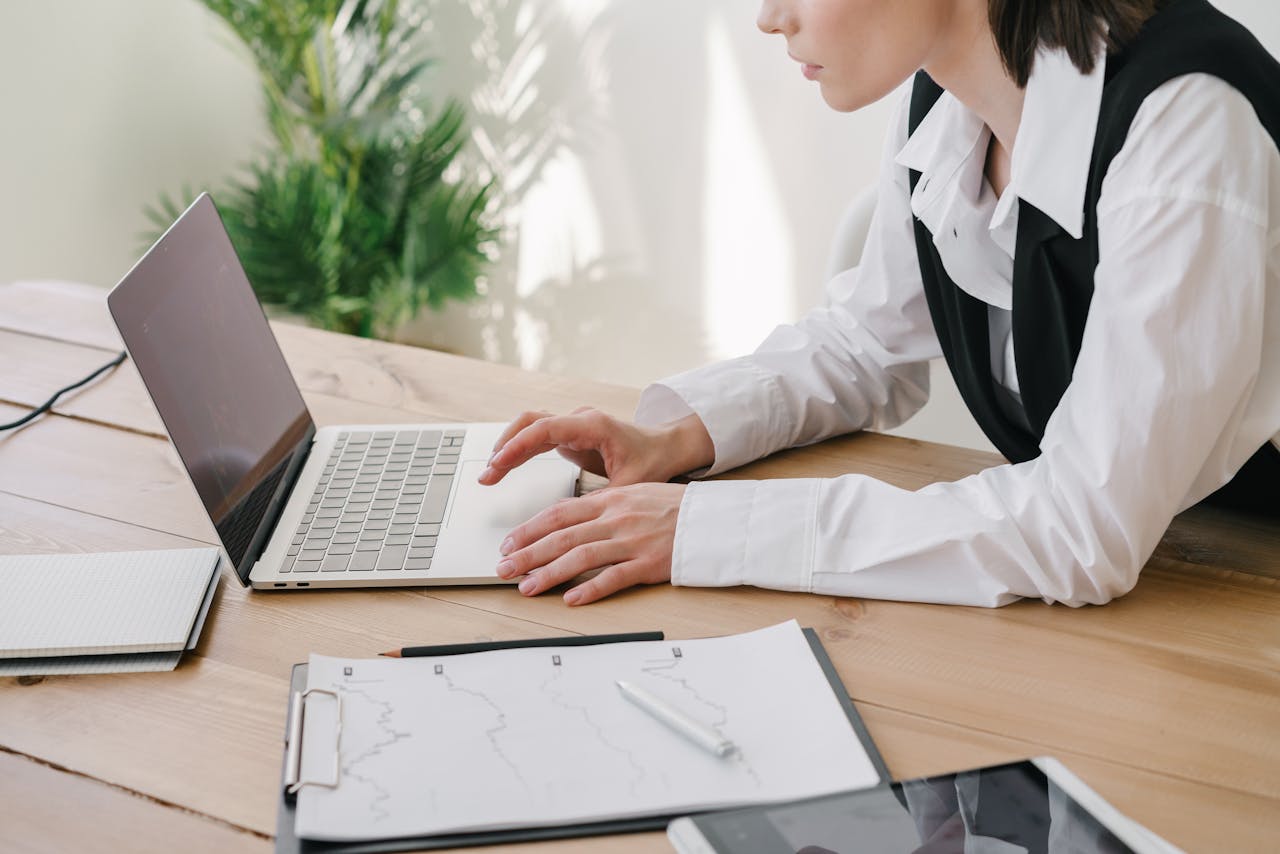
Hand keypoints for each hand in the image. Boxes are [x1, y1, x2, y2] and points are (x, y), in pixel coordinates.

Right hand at [478, 407, 712, 487]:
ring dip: (508, 447)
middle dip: (505, 447)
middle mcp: (580, 420)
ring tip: (489, 475)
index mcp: (594, 425)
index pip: (545, 428)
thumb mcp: (631, 485)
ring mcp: (573, 426)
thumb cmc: (653, 461)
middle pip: (530, 423)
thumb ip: (604, 498)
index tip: (498, 463)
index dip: (518, 445)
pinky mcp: (570, 436)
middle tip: (486, 475)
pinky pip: (537, 438)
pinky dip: (519, 451)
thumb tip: (577, 519)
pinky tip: (504, 468)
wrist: (667, 447)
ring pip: (530, 428)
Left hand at [495, 482, 685, 604]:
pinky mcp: (649, 564)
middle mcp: (616, 519)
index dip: (530, 529)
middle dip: (528, 553)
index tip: (508, 542)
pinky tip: (571, 599)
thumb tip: (568, 521)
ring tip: (527, 587)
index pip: (559, 514)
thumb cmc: (675, 508)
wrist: (713, 519)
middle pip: (562, 536)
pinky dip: (590, 588)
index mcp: (611, 500)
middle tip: (503, 568)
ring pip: (580, 557)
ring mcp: (632, 542)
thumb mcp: (635, 494)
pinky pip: (614, 578)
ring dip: (549, 573)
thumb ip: (603, 507)